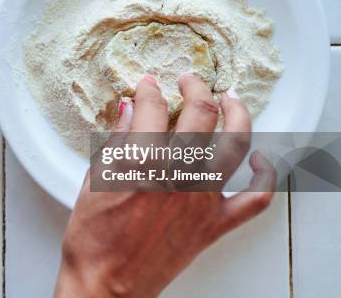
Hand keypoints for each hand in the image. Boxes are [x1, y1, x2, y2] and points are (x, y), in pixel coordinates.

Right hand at [54, 74, 275, 297]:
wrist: (106, 282)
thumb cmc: (93, 235)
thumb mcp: (94, 178)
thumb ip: (117, 140)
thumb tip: (128, 110)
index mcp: (144, 160)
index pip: (152, 107)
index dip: (149, 89)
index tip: (146, 86)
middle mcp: (179, 174)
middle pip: (201, 114)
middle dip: (195, 87)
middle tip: (189, 79)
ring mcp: (201, 199)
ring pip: (235, 144)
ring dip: (238, 113)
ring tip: (231, 99)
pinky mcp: (214, 224)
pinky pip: (254, 199)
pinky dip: (264, 176)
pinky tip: (259, 159)